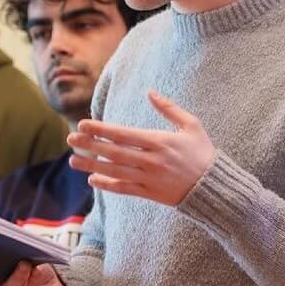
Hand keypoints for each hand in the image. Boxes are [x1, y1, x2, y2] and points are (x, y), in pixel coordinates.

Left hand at [67, 90, 214, 205]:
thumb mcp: (191, 125)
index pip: (123, 134)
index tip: (83, 124)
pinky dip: (108, 185)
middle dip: (90, 145)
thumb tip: (150, 91)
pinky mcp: (150, 194)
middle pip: (114, 152)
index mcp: (159, 141)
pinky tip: (93, 179)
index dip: (101, 129)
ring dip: (92, 165)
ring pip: (114, 171)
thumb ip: (169, 108)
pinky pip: (124, 189)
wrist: (214, 187)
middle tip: (70, 139)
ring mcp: (149, 178)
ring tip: (73, 160)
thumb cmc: (202, 153)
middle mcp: (151, 160)